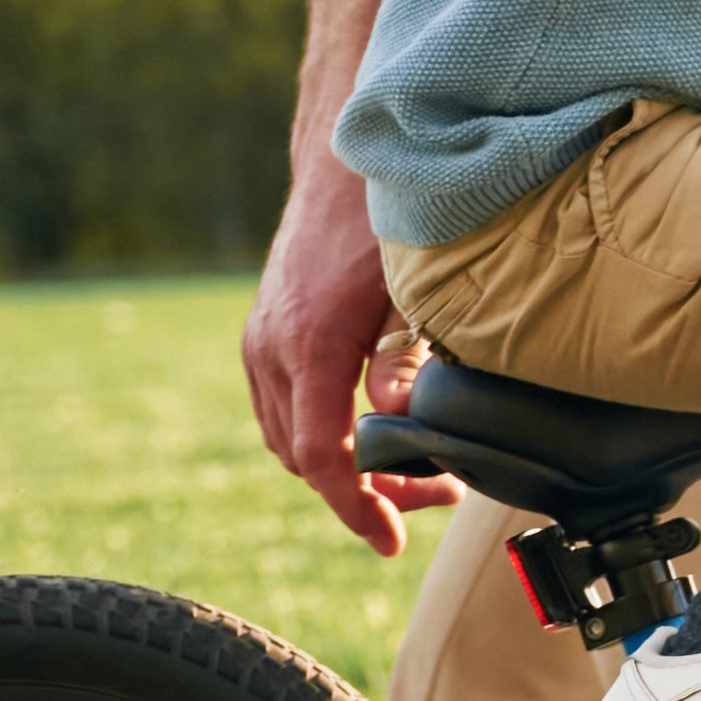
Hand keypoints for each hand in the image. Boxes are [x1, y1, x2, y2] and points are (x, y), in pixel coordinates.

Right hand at [244, 159, 458, 552]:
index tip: (391, 541)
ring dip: (345, 465)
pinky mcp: (264, 333)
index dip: (356, 506)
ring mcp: (260, 342)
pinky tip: (378, 428)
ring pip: (288, 438)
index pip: (321, 455)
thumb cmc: (390, 216)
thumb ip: (404, 360)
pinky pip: (283, 408)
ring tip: (420, 468)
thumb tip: (401, 425)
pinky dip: (323, 434)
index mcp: (311, 344)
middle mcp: (271, 350)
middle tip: (440, 493)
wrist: (344, 159)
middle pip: (305, 458)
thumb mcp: (413, 287)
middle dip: (368, 490)